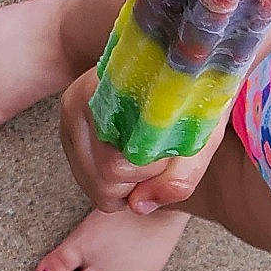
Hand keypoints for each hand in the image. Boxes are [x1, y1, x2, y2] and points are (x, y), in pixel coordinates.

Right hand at [57, 67, 223, 214]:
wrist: (183, 63)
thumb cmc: (196, 95)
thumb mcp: (201, 134)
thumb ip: (178, 175)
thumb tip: (139, 207)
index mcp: (102, 95)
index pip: (114, 166)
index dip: (149, 173)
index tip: (170, 150)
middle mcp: (74, 107)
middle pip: (99, 182)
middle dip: (139, 182)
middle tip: (164, 156)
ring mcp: (68, 122)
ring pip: (92, 186)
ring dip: (129, 185)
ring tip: (152, 156)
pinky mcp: (72, 135)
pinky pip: (90, 181)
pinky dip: (117, 181)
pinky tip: (137, 159)